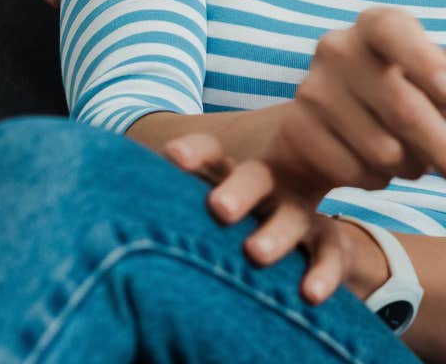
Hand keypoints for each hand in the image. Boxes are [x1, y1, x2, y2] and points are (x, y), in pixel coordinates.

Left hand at [163, 132, 387, 304]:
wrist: (302, 234)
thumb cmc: (235, 224)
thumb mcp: (212, 211)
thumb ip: (177, 214)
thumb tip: (114, 219)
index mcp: (233, 176)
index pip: (214, 156)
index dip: (197, 153)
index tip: (174, 156)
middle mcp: (270, 187)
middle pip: (255, 178)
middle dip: (239, 190)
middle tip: (220, 209)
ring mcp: (300, 212)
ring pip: (292, 217)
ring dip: (276, 234)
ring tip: (256, 253)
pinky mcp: (327, 241)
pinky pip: (330, 253)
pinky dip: (323, 272)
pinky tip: (310, 293)